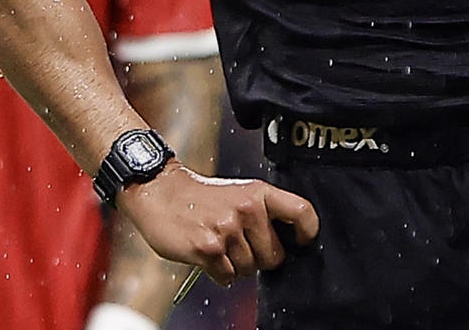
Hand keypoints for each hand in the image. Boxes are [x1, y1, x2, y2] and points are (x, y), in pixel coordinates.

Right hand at [114, 164, 319, 286]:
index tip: (301, 241)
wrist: (160, 192)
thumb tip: (285, 241)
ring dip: (237, 266)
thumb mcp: (239, 192)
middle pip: (274, 254)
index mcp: (259, 193)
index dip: (307, 231)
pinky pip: (227, 276)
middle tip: (243, 248)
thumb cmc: (200, 197)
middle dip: (261, 260)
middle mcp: (247, 210)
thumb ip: (262, 211)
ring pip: (249, 269)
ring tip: (222, 248)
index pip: (301, 212)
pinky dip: (220, 274)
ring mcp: (228, 230)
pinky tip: (210, 257)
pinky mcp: (208, 249)